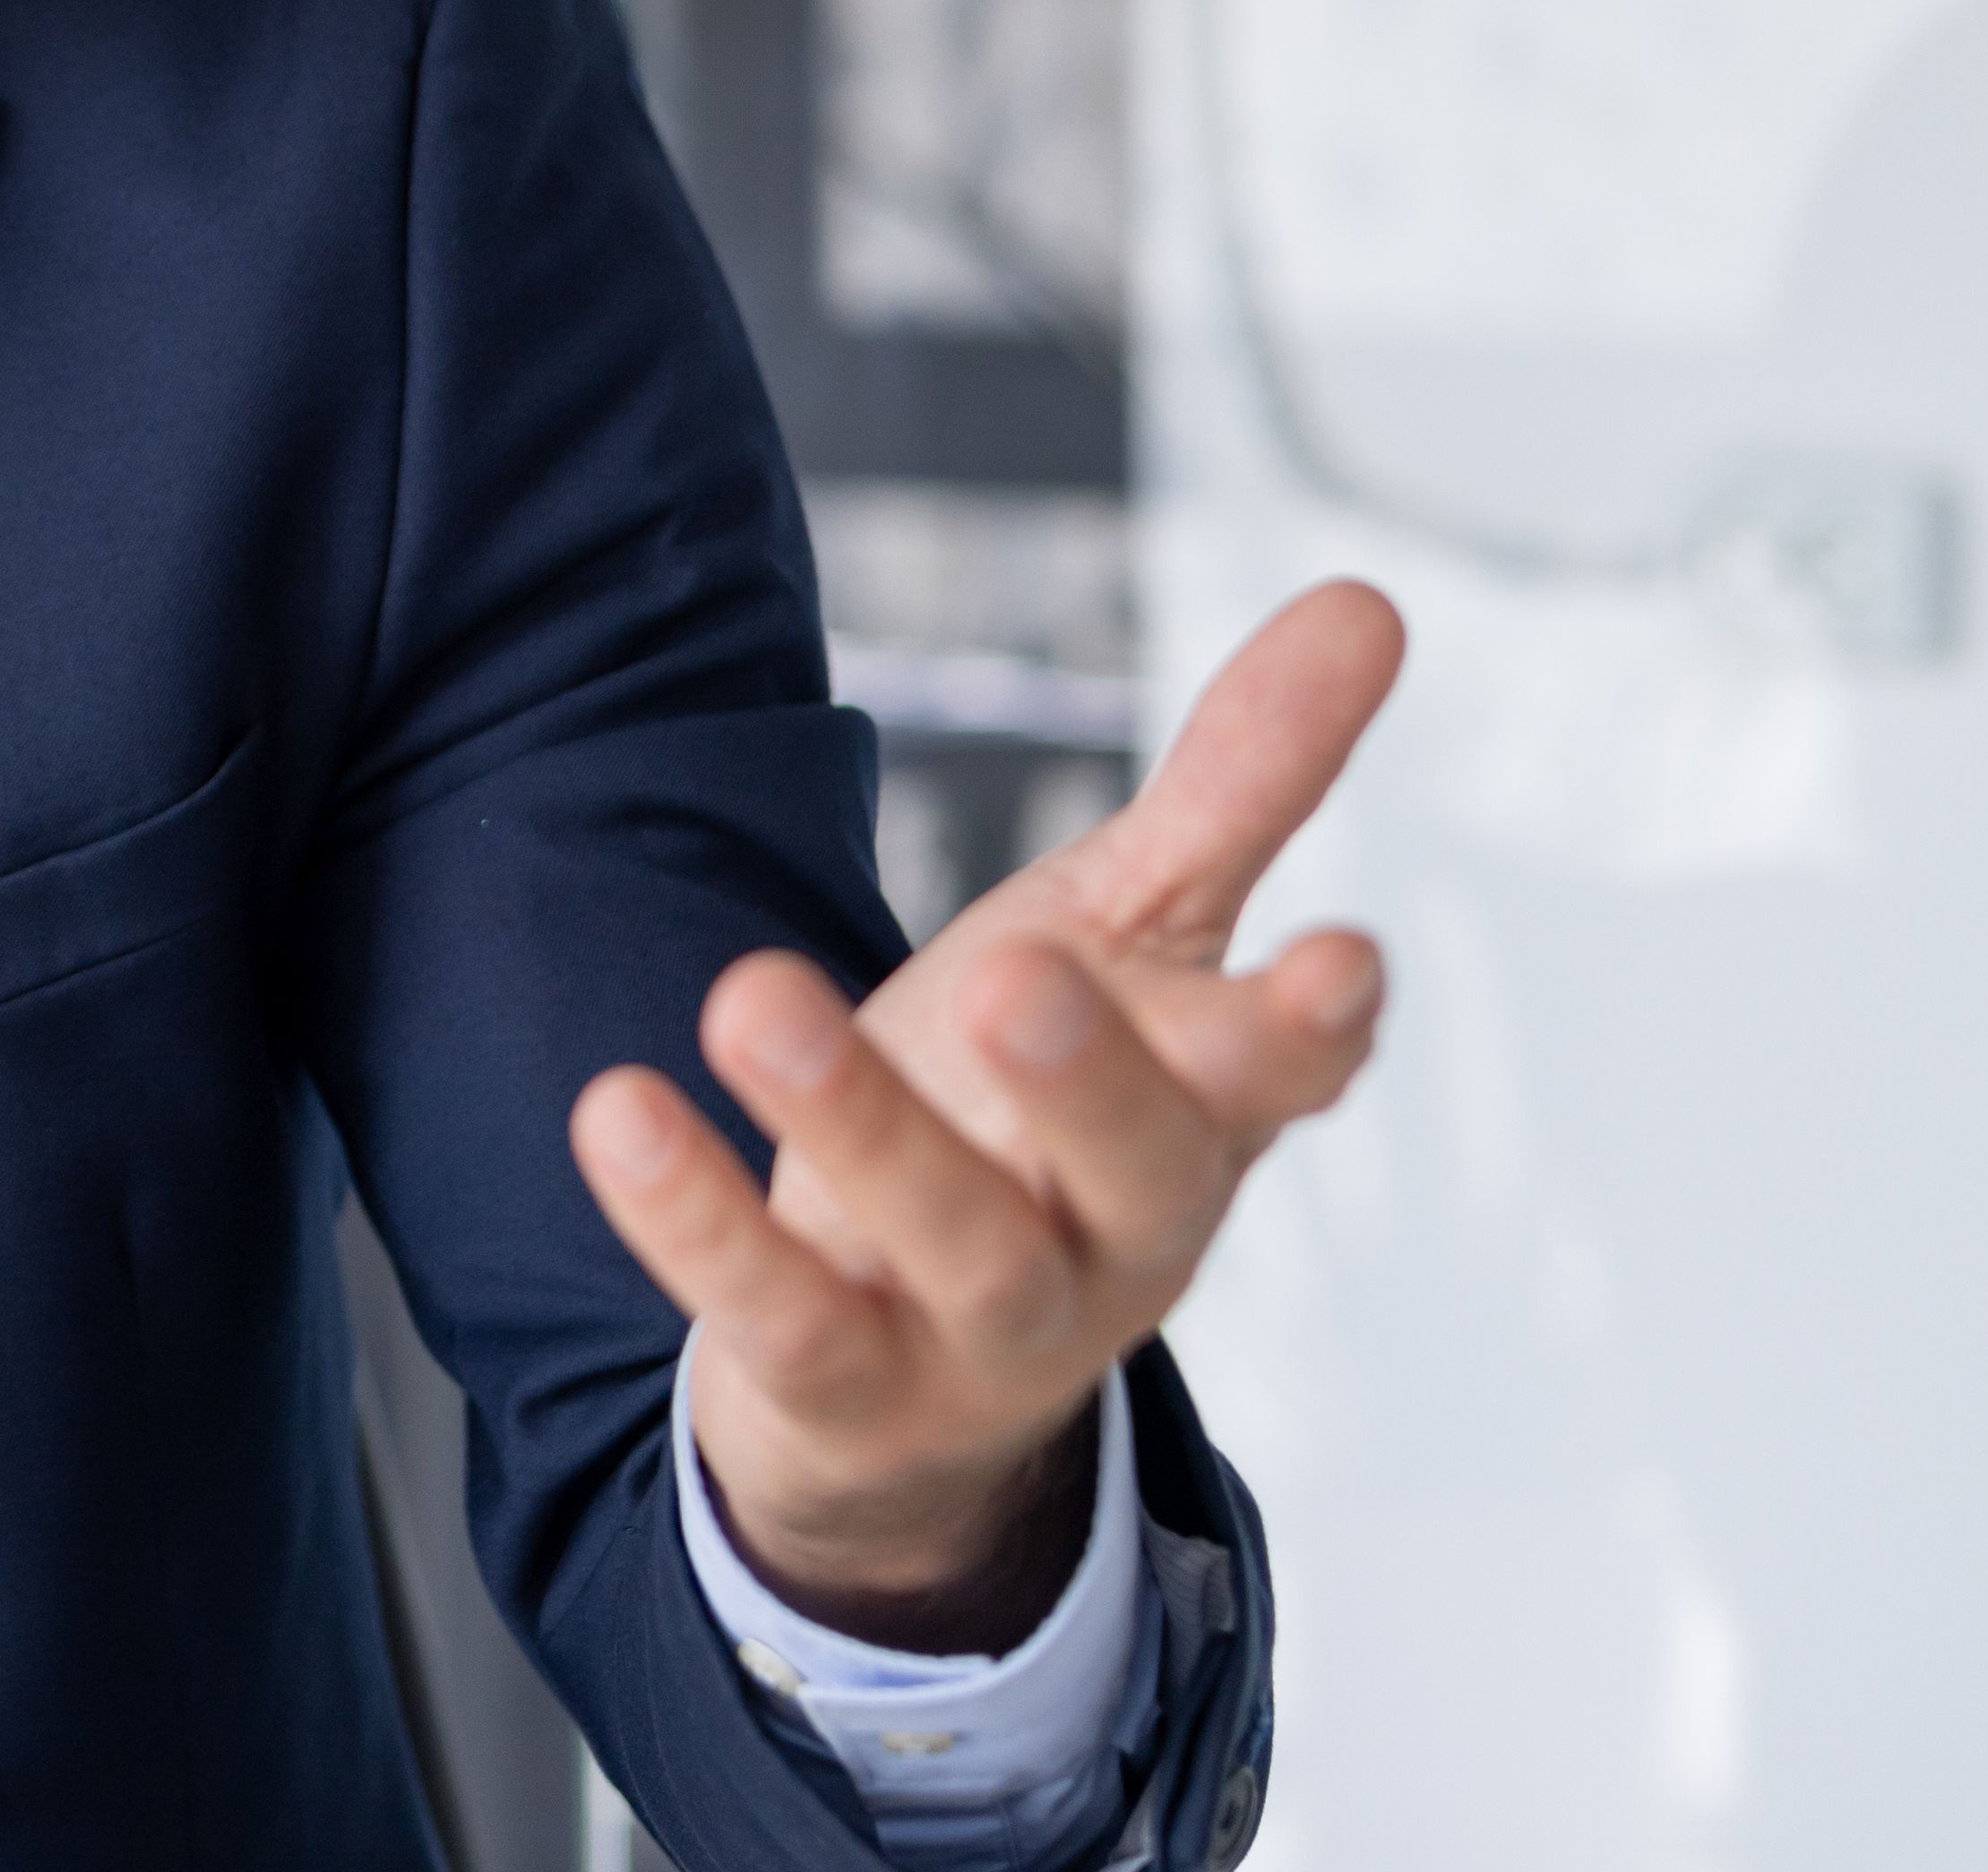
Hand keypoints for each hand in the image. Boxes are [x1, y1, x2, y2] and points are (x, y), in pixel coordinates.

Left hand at [570, 579, 1404, 1646]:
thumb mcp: (1125, 935)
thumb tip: (1367, 602)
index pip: (1278, 1076)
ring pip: (952, 1241)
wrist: (905, 1359)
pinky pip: (778, 1316)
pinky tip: (620, 1111)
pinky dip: (697, 1224)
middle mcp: (1114, 1233)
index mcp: (1198, 1114)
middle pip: (1137, 1170)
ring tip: (758, 996)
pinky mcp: (844, 1384)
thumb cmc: (1033, 1111)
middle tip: (1016, 972)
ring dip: (860, 1125)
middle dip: (1089, 1079)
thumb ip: (1239, 784)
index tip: (1340, 960)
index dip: (1309, 1030)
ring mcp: (985, 1328)